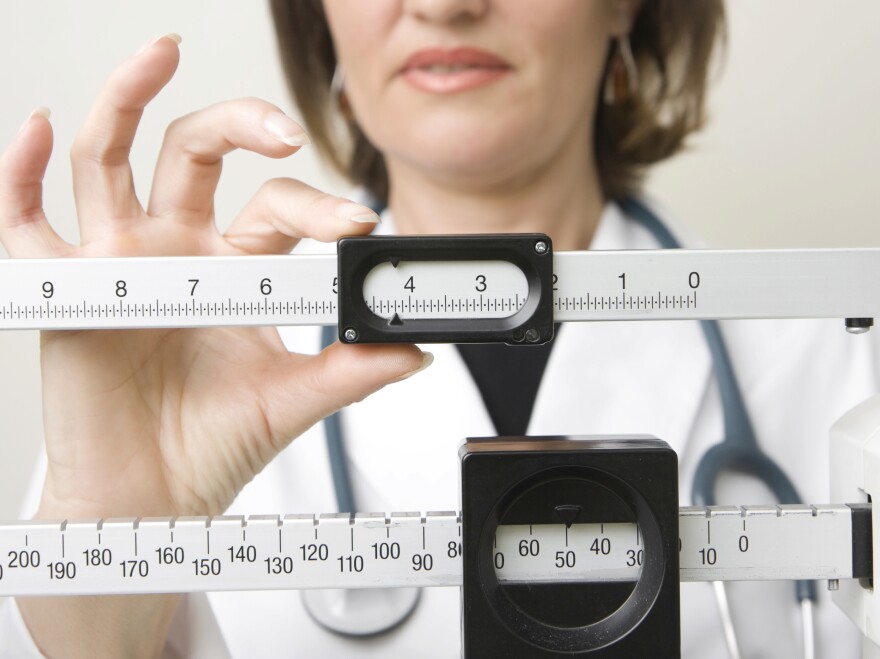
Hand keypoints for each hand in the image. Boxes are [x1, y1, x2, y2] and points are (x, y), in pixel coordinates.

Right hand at [0, 35, 427, 657]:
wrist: (156, 496)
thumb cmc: (215, 442)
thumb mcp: (292, 400)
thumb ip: (351, 370)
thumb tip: (415, 349)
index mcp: (237, 266)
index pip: (277, 209)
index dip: (317, 205)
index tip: (358, 221)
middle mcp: (178, 248)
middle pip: (198, 153)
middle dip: (238, 123)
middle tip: (280, 129)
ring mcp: (119, 260)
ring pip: (113, 157)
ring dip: (129, 97)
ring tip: (160, 53)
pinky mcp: (63, 286)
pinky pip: (26, 217)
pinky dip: (20, 171)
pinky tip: (34, 128)